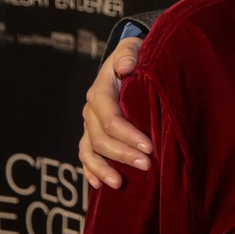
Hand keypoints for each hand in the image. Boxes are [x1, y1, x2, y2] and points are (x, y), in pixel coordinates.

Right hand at [79, 37, 150, 188]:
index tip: (149, 146)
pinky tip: (100, 185)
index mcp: (100, 91)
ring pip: (90, 150)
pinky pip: (85, 155)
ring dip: (104, 168)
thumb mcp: (133, 48)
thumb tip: (127, 66)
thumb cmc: (134, 55)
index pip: (111, 118)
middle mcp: (91, 110)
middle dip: (122, 154)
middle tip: (146, 165)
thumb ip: (129, 53)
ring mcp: (89, 124)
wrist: (127, 60)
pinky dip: (91, 171)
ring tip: (119, 183)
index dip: (128, 134)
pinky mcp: (92, 134)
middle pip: (101, 138)